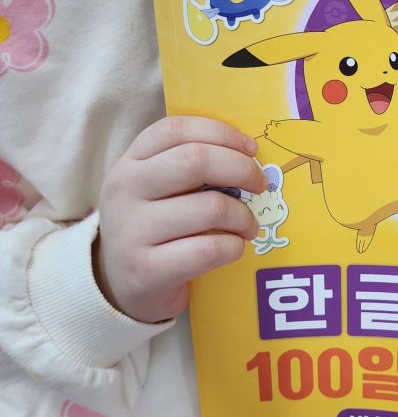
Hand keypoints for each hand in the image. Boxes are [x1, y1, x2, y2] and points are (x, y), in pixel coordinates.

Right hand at [95, 116, 267, 322]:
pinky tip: (234, 248)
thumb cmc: (155, 229)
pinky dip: (234, 247)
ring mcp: (132, 231)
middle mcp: (125, 190)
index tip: (251, 149)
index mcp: (130, 163)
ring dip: (243, 216)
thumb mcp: (158, 190)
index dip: (221, 133)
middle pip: (195, 160)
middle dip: (241, 169)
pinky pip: (209, 249)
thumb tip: (249, 154)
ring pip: (210, 207)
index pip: (176, 129)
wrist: (120, 287)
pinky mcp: (147, 270)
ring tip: (248, 226)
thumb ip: (191, 167)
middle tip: (259, 184)